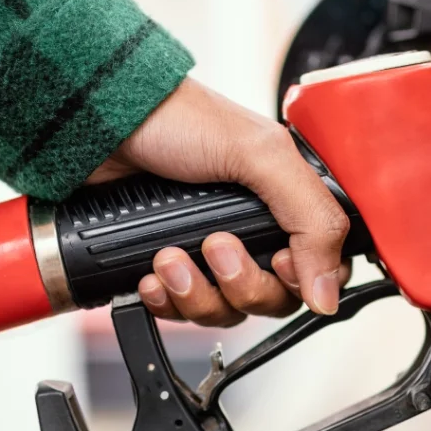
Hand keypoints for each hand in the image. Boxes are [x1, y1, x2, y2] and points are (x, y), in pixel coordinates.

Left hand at [87, 78, 350, 325]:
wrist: (101, 123)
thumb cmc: (179, 119)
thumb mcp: (261, 156)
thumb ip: (311, 219)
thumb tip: (329, 294)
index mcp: (288, 201)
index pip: (321, 268)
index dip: (301, 280)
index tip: (276, 261)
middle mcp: (254, 230)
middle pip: (273, 299)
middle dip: (240, 284)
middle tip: (214, 246)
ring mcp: (210, 252)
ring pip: (226, 311)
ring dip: (196, 293)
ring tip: (167, 257)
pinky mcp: (171, 267)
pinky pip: (181, 311)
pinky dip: (165, 301)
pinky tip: (150, 276)